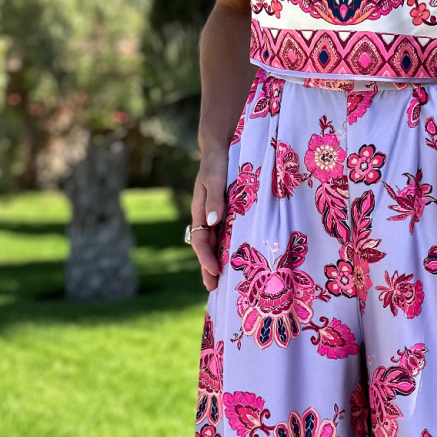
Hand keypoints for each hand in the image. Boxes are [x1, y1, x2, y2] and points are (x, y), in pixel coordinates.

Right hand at [190, 151, 227, 291]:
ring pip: (216, 244)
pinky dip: (229, 249)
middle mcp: (207, 217)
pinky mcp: (229, 214)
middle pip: (206, 248)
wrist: (223, 146)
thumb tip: (212, 222)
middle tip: (213, 289)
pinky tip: (236, 260)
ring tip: (222, 282)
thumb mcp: (215, 177)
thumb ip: (214, 198)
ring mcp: (217, 216)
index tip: (214, 271)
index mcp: (200, 211)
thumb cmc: (217, 161)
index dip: (205, 258)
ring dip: (217, 262)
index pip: (200, 240)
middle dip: (208, 268)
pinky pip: (227, 235)